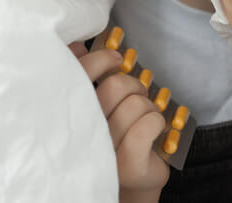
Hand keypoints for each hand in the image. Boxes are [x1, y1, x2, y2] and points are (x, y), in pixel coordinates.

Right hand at [70, 42, 168, 199]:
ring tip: (144, 117)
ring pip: (135, 104)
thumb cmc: (114, 139)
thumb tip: (76, 46)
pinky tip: (155, 128)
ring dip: (148, 105)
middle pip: (114, 87)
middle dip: (134, 85)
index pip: (80, 75)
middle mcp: (84, 134)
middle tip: (137, 95)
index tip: (115, 58)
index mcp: (73, 116)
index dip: (100, 58)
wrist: (129, 184)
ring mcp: (105, 152)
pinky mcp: (128, 165)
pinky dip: (157, 121)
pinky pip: (148, 125)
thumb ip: (84, 77)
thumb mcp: (98, 107)